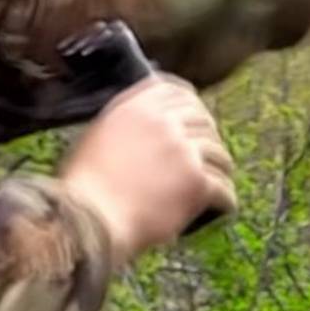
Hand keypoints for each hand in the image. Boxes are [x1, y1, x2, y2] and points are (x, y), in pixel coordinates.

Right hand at [58, 75, 235, 264]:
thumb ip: (124, 124)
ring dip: (220, 167)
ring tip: (219, 181)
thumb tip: (141, 129)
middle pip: (203, 120)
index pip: (175, 90)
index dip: (190, 102)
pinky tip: (223, 207)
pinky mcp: (197, 181)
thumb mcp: (97, 136)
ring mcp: (183, 150)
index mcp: (136, 107)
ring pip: (218, 153)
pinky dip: (225, 199)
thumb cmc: (84, 187)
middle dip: (209, 136)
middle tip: (209, 154)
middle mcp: (163, 122)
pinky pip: (222, 187)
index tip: (195, 114)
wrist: (89, 220)